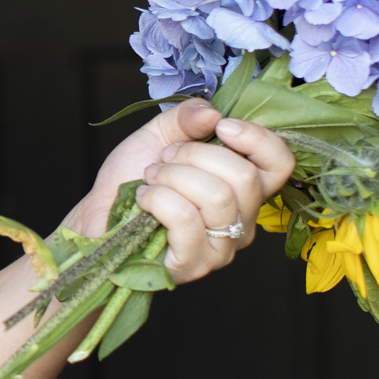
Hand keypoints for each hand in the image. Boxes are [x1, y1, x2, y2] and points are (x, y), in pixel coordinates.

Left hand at [71, 99, 294, 285]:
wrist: (97, 218)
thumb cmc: (132, 180)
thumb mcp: (159, 135)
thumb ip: (187, 118)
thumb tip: (212, 114)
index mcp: (243, 189)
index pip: (280, 165)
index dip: (257, 139)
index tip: (220, 127)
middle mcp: (242, 222)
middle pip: (244, 177)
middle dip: (193, 155)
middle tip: (164, 158)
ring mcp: (221, 248)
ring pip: (216, 196)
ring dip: (172, 176)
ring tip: (151, 178)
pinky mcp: (194, 264)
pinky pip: (186, 219)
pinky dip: (158, 199)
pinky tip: (143, 199)